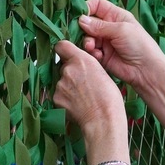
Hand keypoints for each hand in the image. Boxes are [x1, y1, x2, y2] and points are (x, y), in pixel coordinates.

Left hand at [53, 40, 129, 164]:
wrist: (103, 119)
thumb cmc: (109, 98)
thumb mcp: (102, 72)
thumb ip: (88, 65)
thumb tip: (80, 66)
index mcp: (81, 60)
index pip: (62, 46)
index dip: (65, 51)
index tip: (68, 56)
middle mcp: (67, 70)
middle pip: (63, 66)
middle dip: (71, 73)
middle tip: (84, 84)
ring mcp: (60, 85)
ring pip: (61, 82)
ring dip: (69, 87)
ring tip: (83, 97)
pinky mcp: (56, 98)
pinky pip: (59, 95)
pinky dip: (66, 99)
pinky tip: (77, 105)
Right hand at [79, 0, 164, 89]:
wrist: (145, 69)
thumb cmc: (139, 44)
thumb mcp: (121, 30)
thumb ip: (100, 25)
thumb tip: (80, 19)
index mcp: (115, 15)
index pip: (97, 5)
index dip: (87, 8)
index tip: (78, 14)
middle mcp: (108, 27)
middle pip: (88, 22)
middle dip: (84, 28)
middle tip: (86, 35)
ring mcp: (104, 41)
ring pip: (87, 37)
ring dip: (87, 42)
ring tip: (91, 47)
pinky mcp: (102, 55)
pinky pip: (90, 51)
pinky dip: (92, 53)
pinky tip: (99, 56)